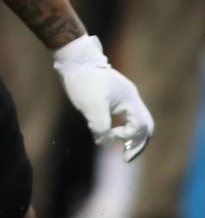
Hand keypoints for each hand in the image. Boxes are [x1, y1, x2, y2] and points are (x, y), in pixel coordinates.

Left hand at [52, 34, 153, 161]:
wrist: (73, 59)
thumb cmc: (83, 81)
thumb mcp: (92, 107)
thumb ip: (101, 127)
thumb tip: (104, 142)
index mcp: (130, 100)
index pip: (141, 126)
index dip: (130, 138)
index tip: (112, 136)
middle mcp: (129, 98)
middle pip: (143, 125)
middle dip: (136, 142)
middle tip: (126, 158)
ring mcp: (121, 97)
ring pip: (133, 121)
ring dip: (128, 136)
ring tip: (121, 149)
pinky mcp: (111, 97)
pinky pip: (122, 117)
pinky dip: (119, 128)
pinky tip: (107, 133)